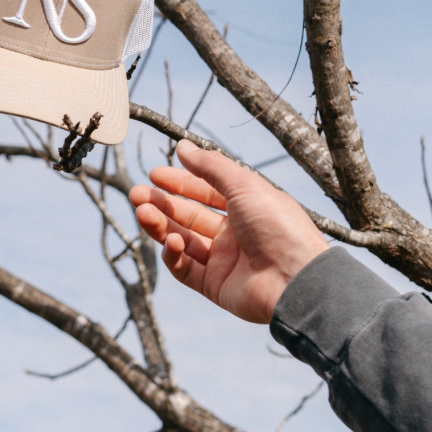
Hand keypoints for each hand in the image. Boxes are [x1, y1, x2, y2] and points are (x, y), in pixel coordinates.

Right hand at [129, 139, 329, 323]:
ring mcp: (224, 260)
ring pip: (183, 240)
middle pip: (189, 215)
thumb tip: (182, 146)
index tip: (154, 174)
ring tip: (142, 212)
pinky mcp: (215, 285)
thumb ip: (210, 167)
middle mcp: (234, 233)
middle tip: (136, 194)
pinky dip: (174, 255)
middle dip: (162, 204)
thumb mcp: (244, 186)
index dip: (180, 182)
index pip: (205, 192)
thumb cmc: (278, 227)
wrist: (296, 280)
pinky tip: (172, 242)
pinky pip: (186, 269)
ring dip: (161, 226)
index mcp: (246, 207)